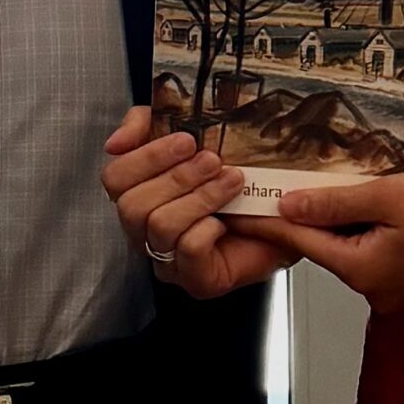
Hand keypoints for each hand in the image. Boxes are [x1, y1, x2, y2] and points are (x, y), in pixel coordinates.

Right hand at [102, 108, 294, 300]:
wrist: (288, 221)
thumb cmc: (242, 184)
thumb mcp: (199, 139)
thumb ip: (154, 124)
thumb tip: (122, 136)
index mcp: (141, 195)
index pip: (115, 177)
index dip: (145, 156)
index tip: (185, 140)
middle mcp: (146, 231)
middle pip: (131, 204)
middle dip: (176, 176)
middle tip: (212, 160)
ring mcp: (168, 260)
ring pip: (160, 225)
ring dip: (200, 196)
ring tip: (232, 181)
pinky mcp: (196, 279)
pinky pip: (188, 249)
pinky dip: (209, 228)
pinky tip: (228, 221)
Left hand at [264, 163, 403, 313]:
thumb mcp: (393, 194)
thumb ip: (336, 203)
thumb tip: (288, 208)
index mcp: (364, 271)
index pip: (302, 242)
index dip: (270, 222)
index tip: (240, 211)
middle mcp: (377, 291)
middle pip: (329, 247)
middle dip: (314, 215)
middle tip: (287, 182)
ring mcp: (400, 290)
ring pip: (357, 248)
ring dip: (349, 219)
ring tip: (345, 185)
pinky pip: (381, 252)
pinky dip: (374, 228)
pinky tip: (385, 203)